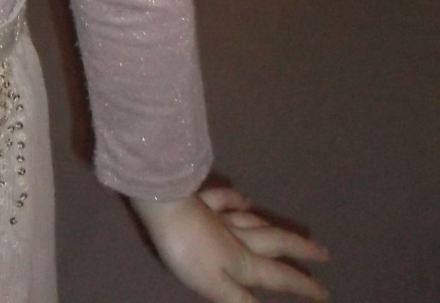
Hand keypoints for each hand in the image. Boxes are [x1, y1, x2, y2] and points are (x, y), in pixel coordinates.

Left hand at [133, 187, 327, 301]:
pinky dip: (235, 200)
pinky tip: (242, 198)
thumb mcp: (218, 288)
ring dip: (272, 226)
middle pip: (275, 242)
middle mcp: (237, 237)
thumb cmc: (188, 252)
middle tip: (323, 251)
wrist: (164, 207)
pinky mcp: (199, 202)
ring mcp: (218, 216)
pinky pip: (223, 200)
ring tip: (286, 231)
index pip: (278, 276)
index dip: (302, 286)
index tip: (325, 292)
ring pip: (253, 222)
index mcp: (243, 262)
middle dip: (300, 250)